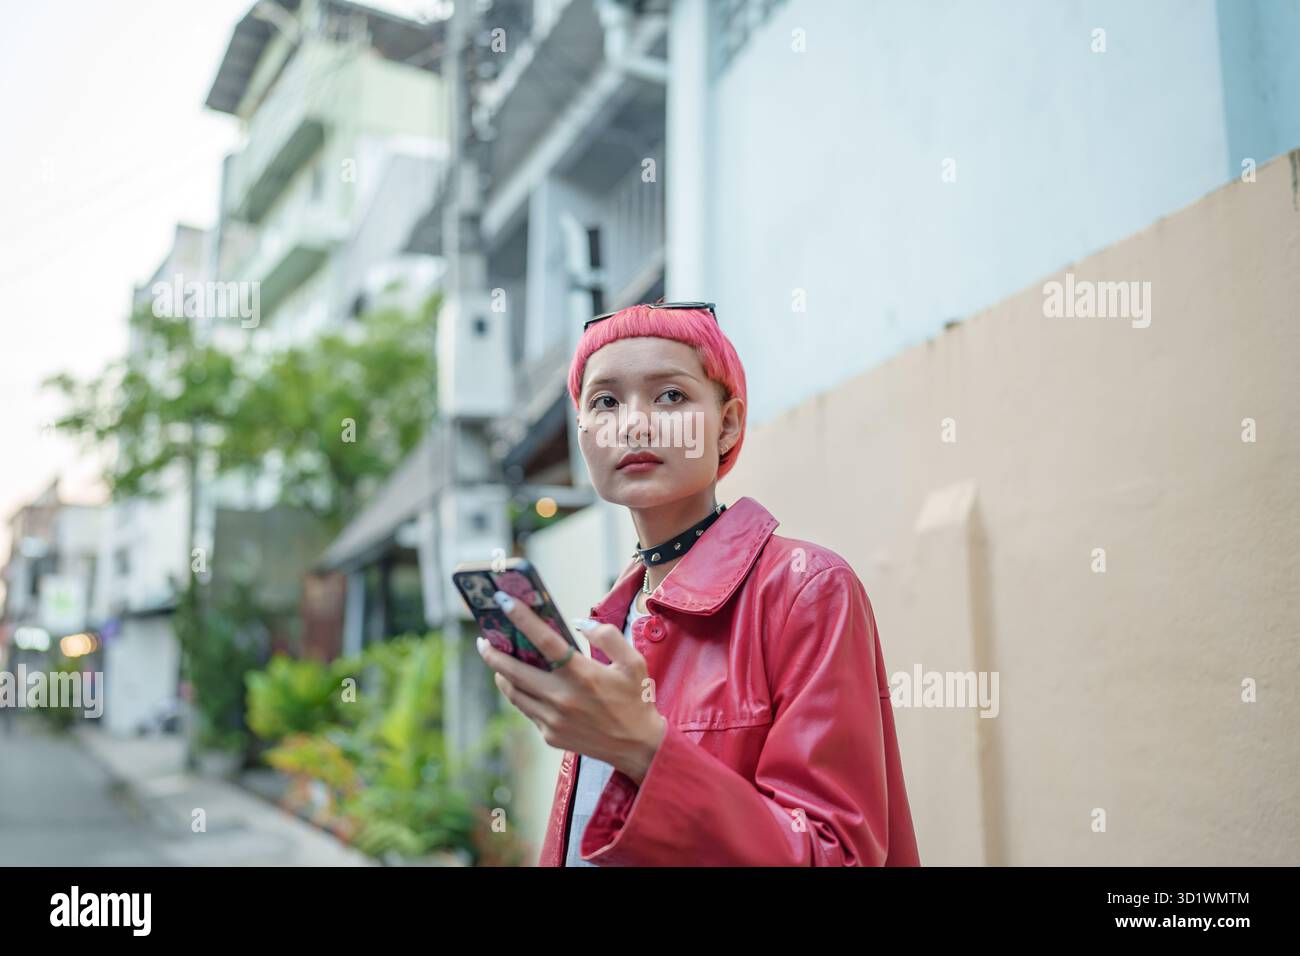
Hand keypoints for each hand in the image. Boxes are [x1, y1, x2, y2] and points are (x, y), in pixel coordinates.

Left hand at [476, 589, 666, 785]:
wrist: (638, 747)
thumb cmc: (635, 699)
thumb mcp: (633, 662)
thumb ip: (607, 636)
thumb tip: (578, 624)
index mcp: (582, 675)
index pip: (545, 640)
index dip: (522, 618)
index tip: (503, 601)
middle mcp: (562, 697)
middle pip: (514, 670)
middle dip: (492, 653)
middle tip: (483, 639)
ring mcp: (553, 719)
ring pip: (513, 692)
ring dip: (501, 674)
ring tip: (497, 660)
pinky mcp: (550, 735)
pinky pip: (526, 709)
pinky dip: (520, 693)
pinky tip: (521, 683)